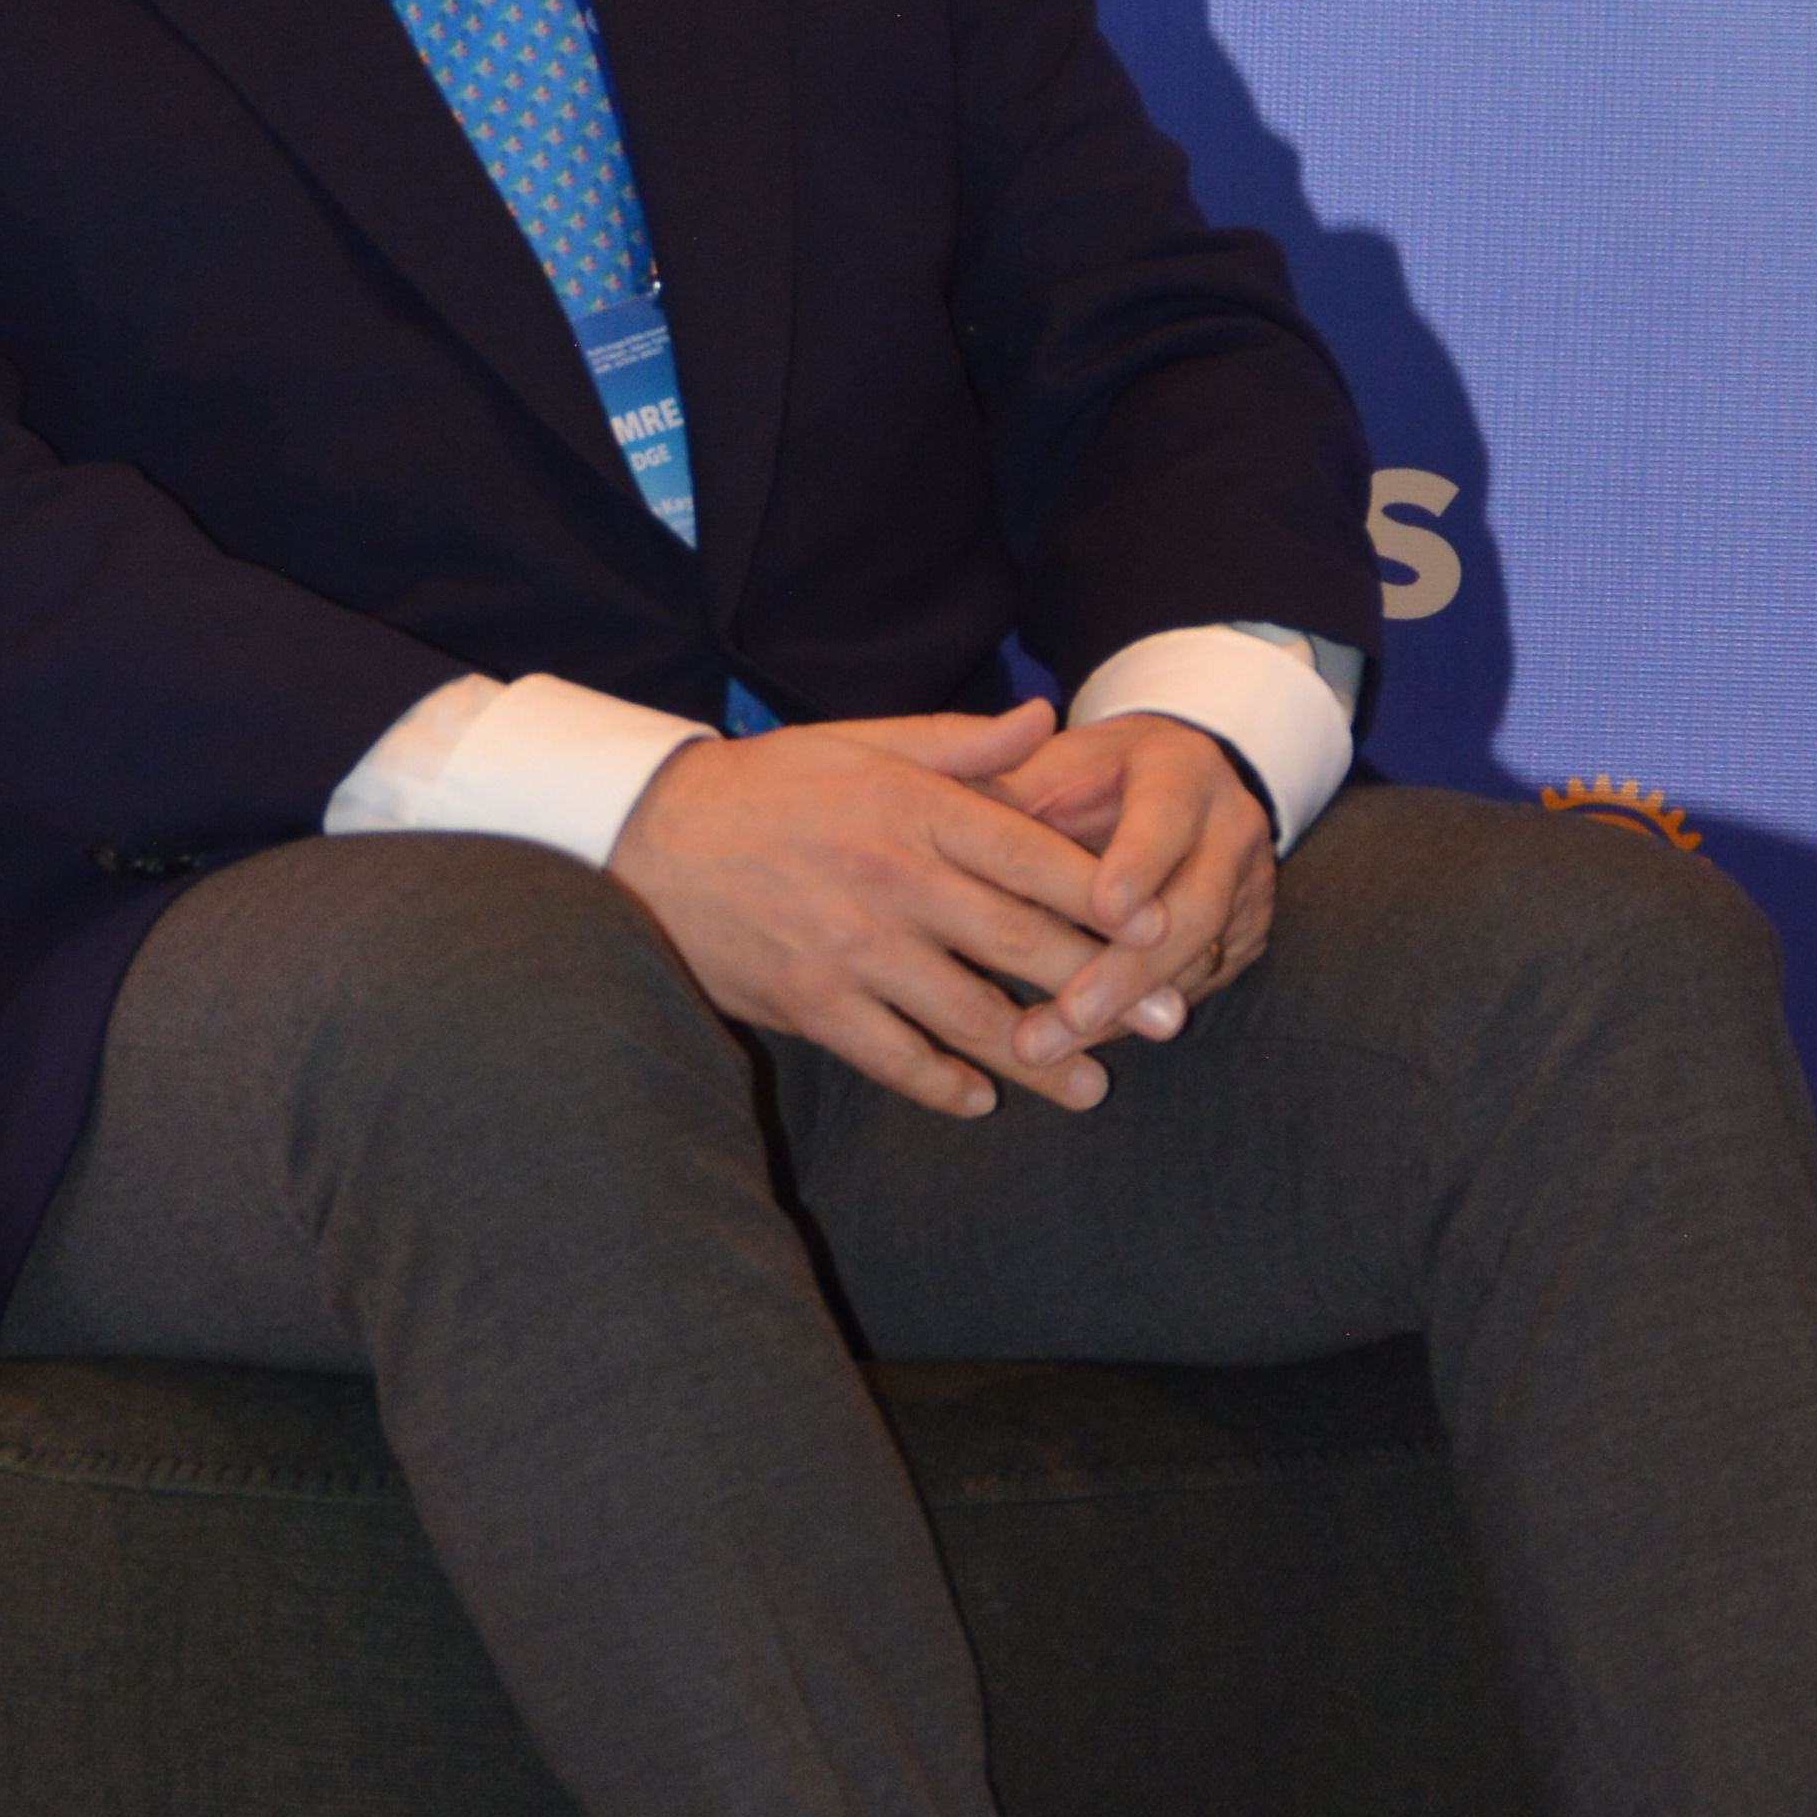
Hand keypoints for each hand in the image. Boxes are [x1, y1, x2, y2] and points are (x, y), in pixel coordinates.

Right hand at [606, 701, 1132, 1122]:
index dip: (1108, 894)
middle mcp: (894, 879)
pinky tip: (981, 1097)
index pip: (1033, 856)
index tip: (1164, 925)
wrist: (647, 837)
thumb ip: (959, 742)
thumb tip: (1045, 719)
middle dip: (1106, 989)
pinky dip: (944, 1084)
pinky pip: (896, 1057)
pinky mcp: (812, 1002)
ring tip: (1094, 1086)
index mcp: (914, 808)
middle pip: (1022, 944)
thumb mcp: (860, 743)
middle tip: (1170, 1022)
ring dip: (1042, 1058)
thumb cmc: (766, 785)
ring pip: (971, 1015)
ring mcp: (853, 948)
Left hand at [974, 713, 1277, 1074]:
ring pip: (1194, 963)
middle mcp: (1228, 830)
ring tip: (1047, 1046)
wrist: (1164, 789)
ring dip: (1122, 1012)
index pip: (1168, 817)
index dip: (1139, 863)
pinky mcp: (1237, 943)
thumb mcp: (1053, 764)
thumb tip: (942, 815)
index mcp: (1182, 771)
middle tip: (1069, 1013)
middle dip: (1129, 969)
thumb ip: (1010, 788)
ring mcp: (1244, 892)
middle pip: (1194, 909)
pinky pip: (1188, 989)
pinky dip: (1128, 1020)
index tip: (1105, 906)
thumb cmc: (1089, 778)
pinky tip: (1071, 1046)